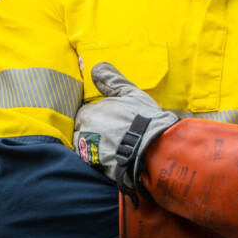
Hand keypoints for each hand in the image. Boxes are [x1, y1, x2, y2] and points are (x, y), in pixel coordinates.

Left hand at [72, 62, 177, 192]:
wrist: (154, 151)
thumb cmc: (144, 119)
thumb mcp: (130, 94)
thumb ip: (111, 80)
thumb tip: (95, 67)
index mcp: (89, 114)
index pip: (85, 114)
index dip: (99, 117)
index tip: (112, 121)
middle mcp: (83, 134)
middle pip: (83, 132)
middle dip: (94, 133)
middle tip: (115, 136)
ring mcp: (87, 154)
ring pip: (86, 149)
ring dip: (96, 148)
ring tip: (116, 149)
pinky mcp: (96, 171)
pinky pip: (93, 165)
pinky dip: (101, 163)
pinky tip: (116, 162)